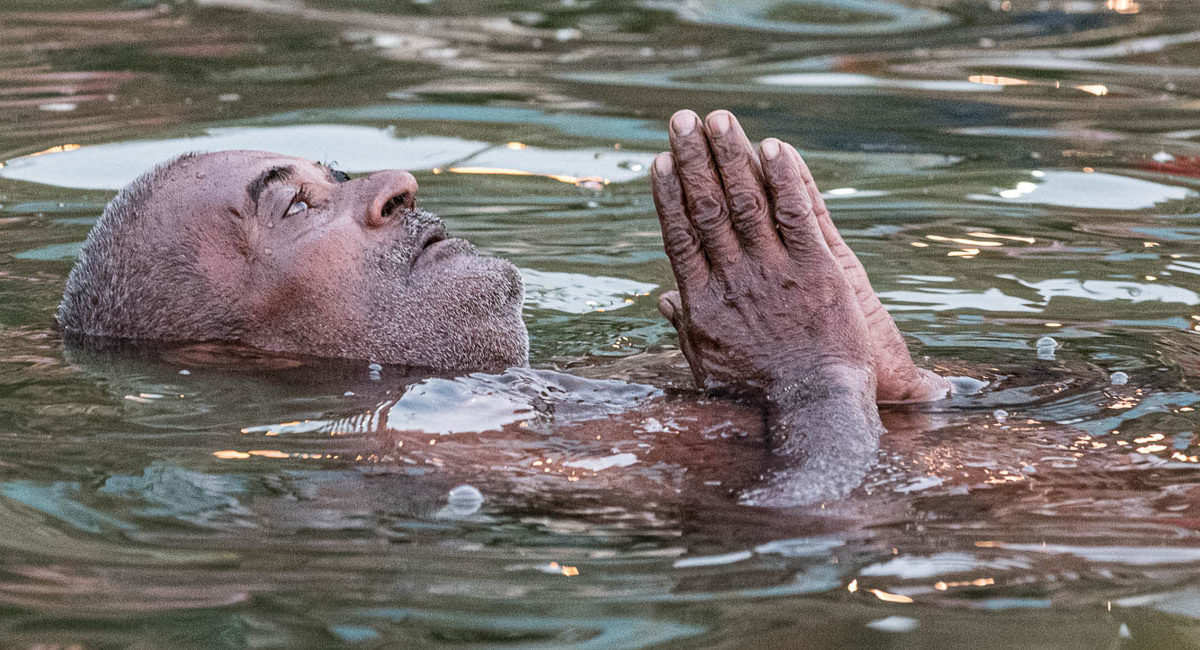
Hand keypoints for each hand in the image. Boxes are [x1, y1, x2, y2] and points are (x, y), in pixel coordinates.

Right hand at [651, 110, 873, 390]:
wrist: (814, 412)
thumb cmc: (758, 396)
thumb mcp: (710, 368)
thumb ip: (688, 328)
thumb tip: (665, 300)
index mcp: (703, 304)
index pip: (679, 236)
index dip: (669, 193)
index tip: (662, 160)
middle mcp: (734, 280)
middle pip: (707, 208)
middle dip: (694, 158)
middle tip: (682, 118)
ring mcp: (776, 272)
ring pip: (746, 201)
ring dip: (731, 155)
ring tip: (719, 118)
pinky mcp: (818, 270)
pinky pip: (797, 214)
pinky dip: (784, 177)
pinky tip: (773, 146)